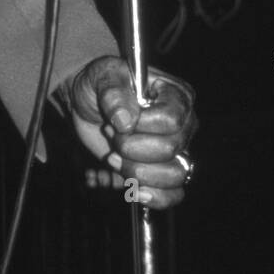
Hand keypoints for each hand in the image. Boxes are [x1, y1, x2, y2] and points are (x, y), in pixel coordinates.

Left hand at [65, 55, 196, 208]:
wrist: (89, 105)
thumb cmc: (100, 84)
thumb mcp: (101, 77)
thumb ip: (113, 93)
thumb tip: (126, 121)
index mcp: (176, 94)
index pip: (170, 120)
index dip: (142, 126)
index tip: (117, 121)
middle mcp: (184, 124)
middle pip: (170, 149)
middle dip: (131, 147)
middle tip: (111, 135)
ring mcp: (177, 150)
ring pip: (175, 174)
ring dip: (137, 171)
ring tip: (114, 157)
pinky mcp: (163, 171)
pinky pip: (174, 194)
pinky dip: (154, 197)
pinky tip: (134, 190)